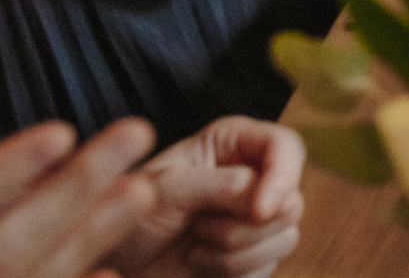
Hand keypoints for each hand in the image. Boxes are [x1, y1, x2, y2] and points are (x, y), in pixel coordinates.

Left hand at [109, 118, 304, 277]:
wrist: (118, 263)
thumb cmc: (130, 215)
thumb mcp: (167, 189)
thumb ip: (222, 185)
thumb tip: (270, 200)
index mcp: (234, 143)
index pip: (285, 147)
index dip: (283, 177)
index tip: (261, 210)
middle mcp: (254, 176)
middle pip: (290, 200)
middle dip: (244, 225)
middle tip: (198, 226)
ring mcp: (257, 219)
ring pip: (284, 238)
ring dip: (233, 252)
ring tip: (195, 244)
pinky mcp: (256, 256)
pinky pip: (268, 267)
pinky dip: (231, 272)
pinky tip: (200, 263)